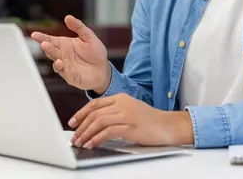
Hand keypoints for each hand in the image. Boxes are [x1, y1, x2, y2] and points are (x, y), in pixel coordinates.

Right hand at [31, 15, 110, 93]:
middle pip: (52, 51)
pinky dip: (62, 69)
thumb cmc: (95, 53)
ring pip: (56, 62)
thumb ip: (78, 27)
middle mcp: (63, 55)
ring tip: (55, 56)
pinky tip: (61, 63)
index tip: (34, 35)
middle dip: (47, 47)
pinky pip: (65, 73)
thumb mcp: (89, 36)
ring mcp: (66, 66)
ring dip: (54, 58)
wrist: (103, 69)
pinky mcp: (71, 76)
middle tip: (44, 43)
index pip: (51, 40)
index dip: (42, 37)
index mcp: (65, 44)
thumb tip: (68, 17)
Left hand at [68, 93, 193, 148]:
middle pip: (94, 113)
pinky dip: (96, 139)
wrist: (169, 126)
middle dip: (81, 126)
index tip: (72, 123)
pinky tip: (92, 144)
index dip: (81, 113)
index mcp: (121, 98)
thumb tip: (95, 125)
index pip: (95, 104)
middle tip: (74, 137)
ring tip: (80, 143)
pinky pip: (108, 131)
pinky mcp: (131, 126)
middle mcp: (122, 103)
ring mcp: (127, 114)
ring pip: (99, 122)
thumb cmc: (150, 122)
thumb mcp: (131, 112)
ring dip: (86, 134)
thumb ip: (115, 113)